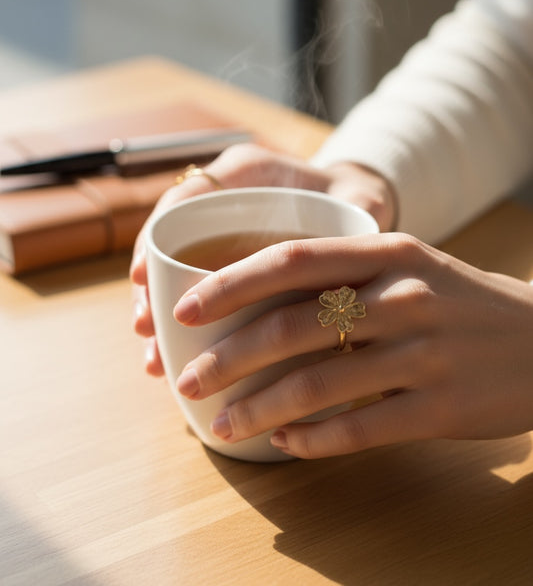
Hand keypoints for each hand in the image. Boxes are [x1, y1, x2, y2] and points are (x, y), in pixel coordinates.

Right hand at [130, 143, 396, 375]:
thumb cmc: (354, 202)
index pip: (186, 197)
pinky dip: (187, 331)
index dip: (157, 235)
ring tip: (157, 360)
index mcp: (247, 172)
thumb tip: (356, 237)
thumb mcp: (360, 200)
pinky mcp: (224, 272)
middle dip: (152, 290)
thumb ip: (359, 208)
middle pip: (169, 243)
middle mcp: (223, 202)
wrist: (351, 214)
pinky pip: (194, 300)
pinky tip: (177, 361)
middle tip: (147, 330)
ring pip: (174, 277)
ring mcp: (217, 238)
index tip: (143, 275)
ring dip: (162, 318)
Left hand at [173, 232, 532, 457]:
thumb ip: (344, 274)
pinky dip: (311, 440)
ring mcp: (422, 354)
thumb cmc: (458, 300)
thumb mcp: (409, 264)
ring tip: (221, 424)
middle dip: (227, 357)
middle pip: (292, 326)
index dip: (230, 285)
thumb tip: (259, 301)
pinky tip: (284, 443)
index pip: (291, 260)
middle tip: (187, 381)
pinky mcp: (440, 409)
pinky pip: (359, 430)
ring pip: (317, 385)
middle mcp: (401, 297)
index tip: (182, 310)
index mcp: (386, 253)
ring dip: (257, 408)